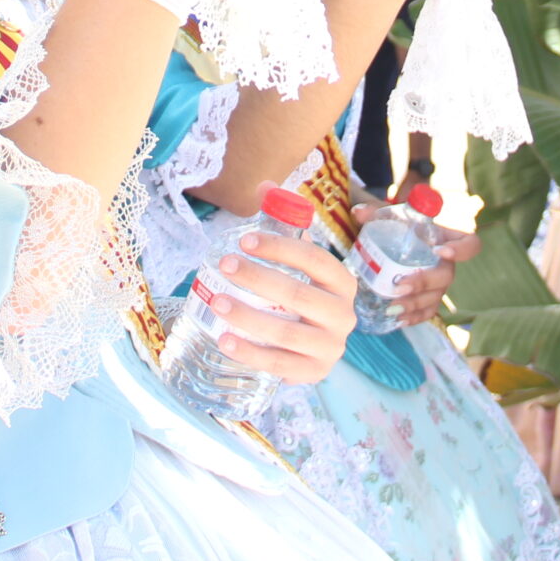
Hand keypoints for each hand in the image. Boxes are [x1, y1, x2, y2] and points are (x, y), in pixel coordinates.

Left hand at [207, 221, 356, 385]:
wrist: (313, 348)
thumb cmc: (300, 295)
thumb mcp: (297, 263)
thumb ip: (282, 224)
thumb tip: (265, 186)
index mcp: (342, 282)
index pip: (315, 259)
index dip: (280, 247)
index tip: (244, 240)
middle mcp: (343, 315)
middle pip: (299, 294)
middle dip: (257, 278)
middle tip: (224, 265)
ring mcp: (330, 348)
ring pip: (286, 333)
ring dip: (248, 316)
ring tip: (216, 302)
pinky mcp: (314, 374)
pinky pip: (280, 364)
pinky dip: (250, 352)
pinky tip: (224, 339)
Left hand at [356, 213, 479, 328]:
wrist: (390, 241)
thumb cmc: (396, 225)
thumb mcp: (387, 215)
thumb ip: (375, 211)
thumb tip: (358, 213)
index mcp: (444, 238)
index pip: (470, 244)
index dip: (462, 250)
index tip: (440, 251)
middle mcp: (446, 263)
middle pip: (447, 275)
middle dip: (425, 282)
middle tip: (400, 285)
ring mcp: (438, 284)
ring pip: (436, 298)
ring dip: (415, 304)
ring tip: (393, 307)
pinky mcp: (427, 299)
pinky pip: (427, 312)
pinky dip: (414, 317)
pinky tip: (399, 320)